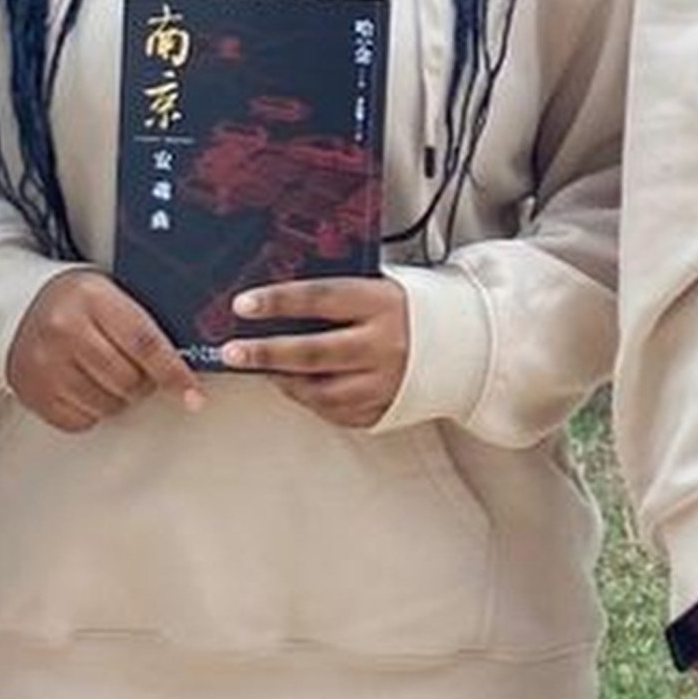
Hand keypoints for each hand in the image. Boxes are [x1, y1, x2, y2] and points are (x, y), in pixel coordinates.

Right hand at [6, 269, 202, 429]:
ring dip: (118, 397)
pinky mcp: (34, 393)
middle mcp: (65, 330)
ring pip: (108, 405)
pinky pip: (81, 421)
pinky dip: (91, 409)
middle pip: (128, 380)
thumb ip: (145, 322)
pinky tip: (84, 384)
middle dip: (144, 382)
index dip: (173, 373)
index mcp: (92, 298)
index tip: (193, 394)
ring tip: (106, 372)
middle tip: (138, 369)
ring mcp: (45, 365)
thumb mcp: (110, 292)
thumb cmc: (75, 301)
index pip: (144, 343)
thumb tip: (189, 360)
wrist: (16, 307)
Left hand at [227, 273, 407, 428]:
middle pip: (313, 352)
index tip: (243, 305)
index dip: (278, 302)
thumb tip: (282, 296)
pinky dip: (312, 401)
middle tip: (232, 353)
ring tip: (263, 371)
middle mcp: (384, 345)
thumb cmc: (411, 309)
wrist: (465, 345)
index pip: (320, 300)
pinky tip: (298, 387)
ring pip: (321, 391)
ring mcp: (385, 382)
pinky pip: (338, 412)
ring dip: (285, 382)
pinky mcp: (386, 409)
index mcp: (382, 304)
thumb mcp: (383, 286)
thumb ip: (340, 294)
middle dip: (266, 353)